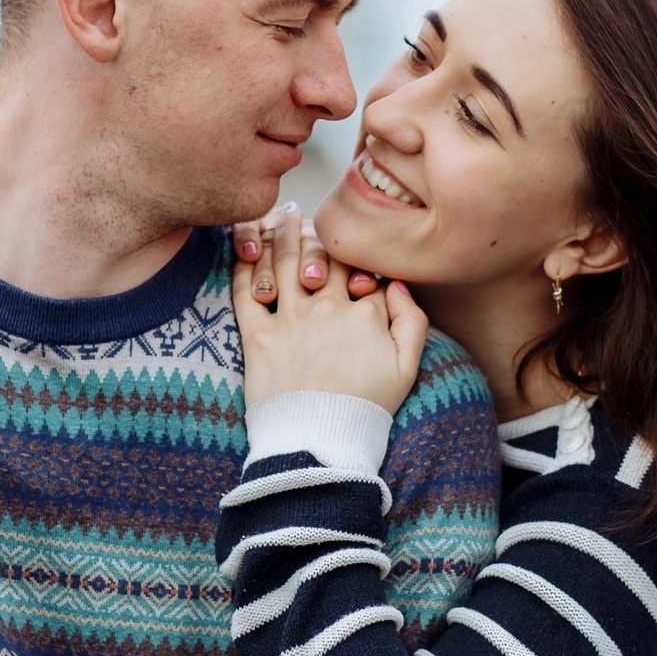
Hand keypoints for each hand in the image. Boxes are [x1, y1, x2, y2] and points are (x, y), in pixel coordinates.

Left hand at [234, 208, 426, 413]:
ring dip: (283, 233)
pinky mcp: (258, 337)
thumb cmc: (366, 408)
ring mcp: (290, 320)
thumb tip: (399, 284)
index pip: (363, 268)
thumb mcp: (407, 368)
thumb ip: (412, 321)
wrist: (320, 445)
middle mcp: (327, 308)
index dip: (360, 257)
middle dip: (319, 232)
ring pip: (286, 262)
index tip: (352, 251)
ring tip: (282, 214)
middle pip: (324, 256)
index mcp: (364, 312)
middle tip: (305, 210)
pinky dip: (244, 265)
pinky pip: (246, 292)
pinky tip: (245, 246)